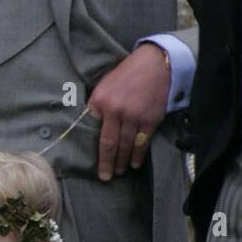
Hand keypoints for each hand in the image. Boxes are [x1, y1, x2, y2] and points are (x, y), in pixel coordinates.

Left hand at [87, 44, 170, 180]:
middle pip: (110, 143)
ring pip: (127, 145)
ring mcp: (135, 116)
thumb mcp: (103, 86)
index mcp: (100, 102)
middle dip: (107, 163)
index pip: (94, 131)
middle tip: (105, 177)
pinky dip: (139, 154)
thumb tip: (92, 126)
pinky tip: (136, 163)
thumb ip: (97, 106)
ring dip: (123, 161)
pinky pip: (143, 142)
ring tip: (120, 172)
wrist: (152, 65)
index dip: (93, 148)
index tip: (89, 161)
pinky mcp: (151, 119)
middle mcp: (116, 111)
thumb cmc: (124, 75)